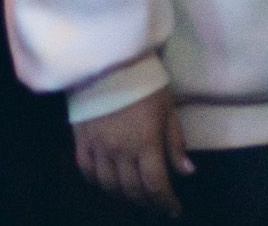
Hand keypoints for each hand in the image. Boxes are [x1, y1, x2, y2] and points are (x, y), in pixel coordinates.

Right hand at [73, 88, 191, 216]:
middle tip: (157, 205)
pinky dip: (96, 182)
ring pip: (108, 185)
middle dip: (147, 202)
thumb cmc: (143, 79)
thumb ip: (175, 141)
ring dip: (123, 196)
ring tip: (134, 196)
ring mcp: (97, 146)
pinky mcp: (80, 138)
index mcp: (145, 142)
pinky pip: (85, 170)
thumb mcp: (167, 106)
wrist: (106, 57)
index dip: (166, 202)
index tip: (174, 210)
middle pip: (132, 190)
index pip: (156, 185)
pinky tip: (107, 182)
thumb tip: (186, 172)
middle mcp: (119, 150)